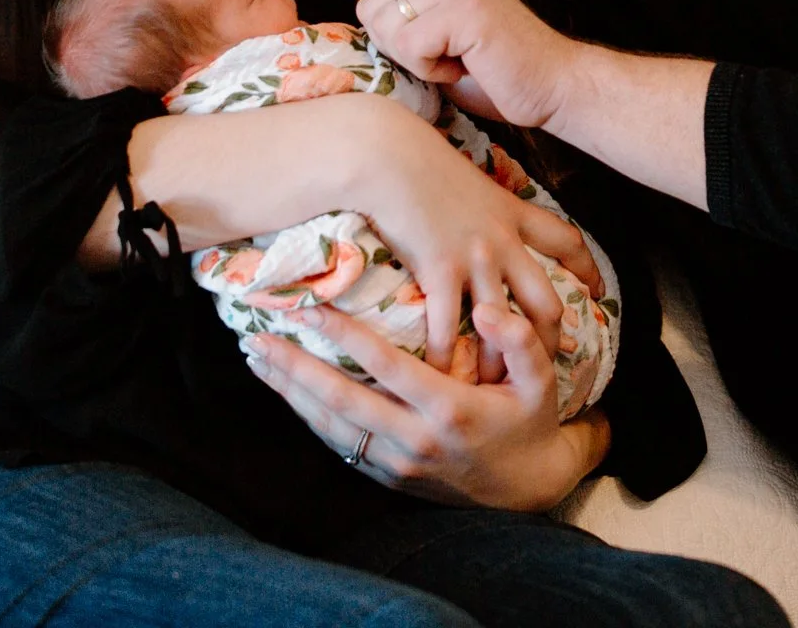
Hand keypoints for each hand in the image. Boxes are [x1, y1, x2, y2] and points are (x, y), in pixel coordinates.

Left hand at [245, 299, 605, 509]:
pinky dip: (309, 418)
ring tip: (258, 361)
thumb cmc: (530, 422)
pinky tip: (287, 394)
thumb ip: (520, 342)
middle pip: (342, 401)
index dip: (345, 337)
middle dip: (295, 369)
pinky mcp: (388, 477)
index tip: (310, 309)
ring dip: (291, 394)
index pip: (386, 367)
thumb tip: (488, 311)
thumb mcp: (541, 381)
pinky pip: (340, 446)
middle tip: (256, 339)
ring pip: (332, 427)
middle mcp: (416, 440)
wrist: (528, 488)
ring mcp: (398, 464)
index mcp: (449, 410)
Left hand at [276, 0, 575, 129]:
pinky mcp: (463, 4)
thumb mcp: (443, 45)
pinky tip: (466, 63)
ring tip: (459, 60)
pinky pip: (411, 43)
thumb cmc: (501, 75)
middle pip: (368, 10)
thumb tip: (364, 33)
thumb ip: (408, 28)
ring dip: (416, 59)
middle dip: (397, 49)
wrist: (557, 87)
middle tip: (447, 59)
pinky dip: (433, 66)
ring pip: (385, 26)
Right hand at [346, 97, 602, 365]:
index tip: (595, 291)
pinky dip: (444, 356)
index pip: (565, 240)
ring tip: (490, 389)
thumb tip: (471, 206)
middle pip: (545, 299)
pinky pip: (447, 325)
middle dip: (549, 340)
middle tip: (542, 367)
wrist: (388, 153)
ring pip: (504, 323)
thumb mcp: (463, 175)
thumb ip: (477, 199)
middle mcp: (502, 239)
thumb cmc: (415, 156)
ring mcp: (474, 256)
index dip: (586, 268)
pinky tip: (438, 377)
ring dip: (498, 361)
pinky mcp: (440, 269)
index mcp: (512, 212)